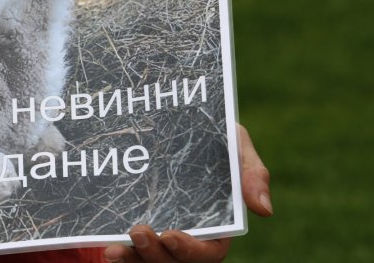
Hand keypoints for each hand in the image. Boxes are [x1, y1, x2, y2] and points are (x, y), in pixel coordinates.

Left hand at [103, 124, 271, 261]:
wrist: (176, 123)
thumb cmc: (215, 138)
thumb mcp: (237, 146)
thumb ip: (252, 174)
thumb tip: (264, 209)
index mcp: (217, 228)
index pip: (206, 253)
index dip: (189, 250)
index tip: (171, 235)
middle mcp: (188, 239)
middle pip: (173, 262)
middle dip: (155, 255)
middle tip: (138, 232)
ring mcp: (160, 237)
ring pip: (149, 261)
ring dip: (133, 259)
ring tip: (114, 249)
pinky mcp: (137, 230)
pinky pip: (130, 252)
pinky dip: (121, 254)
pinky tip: (109, 247)